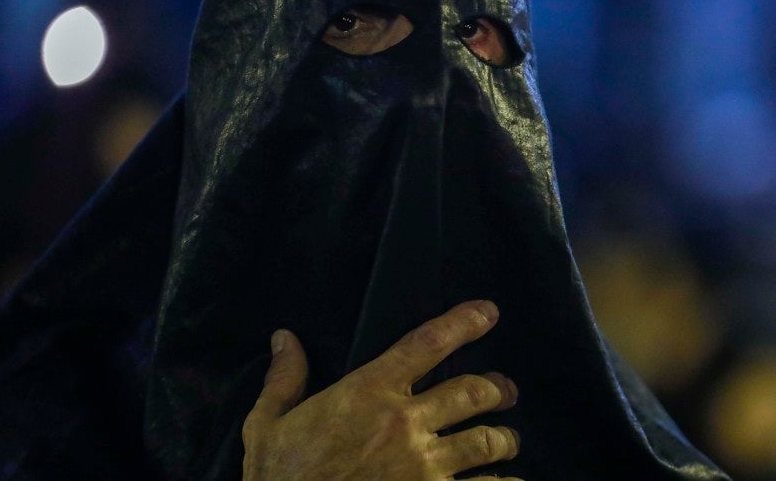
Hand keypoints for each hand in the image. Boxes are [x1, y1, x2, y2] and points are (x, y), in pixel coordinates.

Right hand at [242, 300, 522, 479]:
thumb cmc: (278, 478)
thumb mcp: (267, 425)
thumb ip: (284, 380)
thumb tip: (284, 338)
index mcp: (368, 393)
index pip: (427, 344)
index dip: (463, 323)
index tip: (488, 312)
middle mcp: (405, 423)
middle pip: (472, 392)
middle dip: (497, 389)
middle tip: (506, 391)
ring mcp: (423, 466)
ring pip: (486, 441)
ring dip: (504, 439)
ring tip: (508, 440)